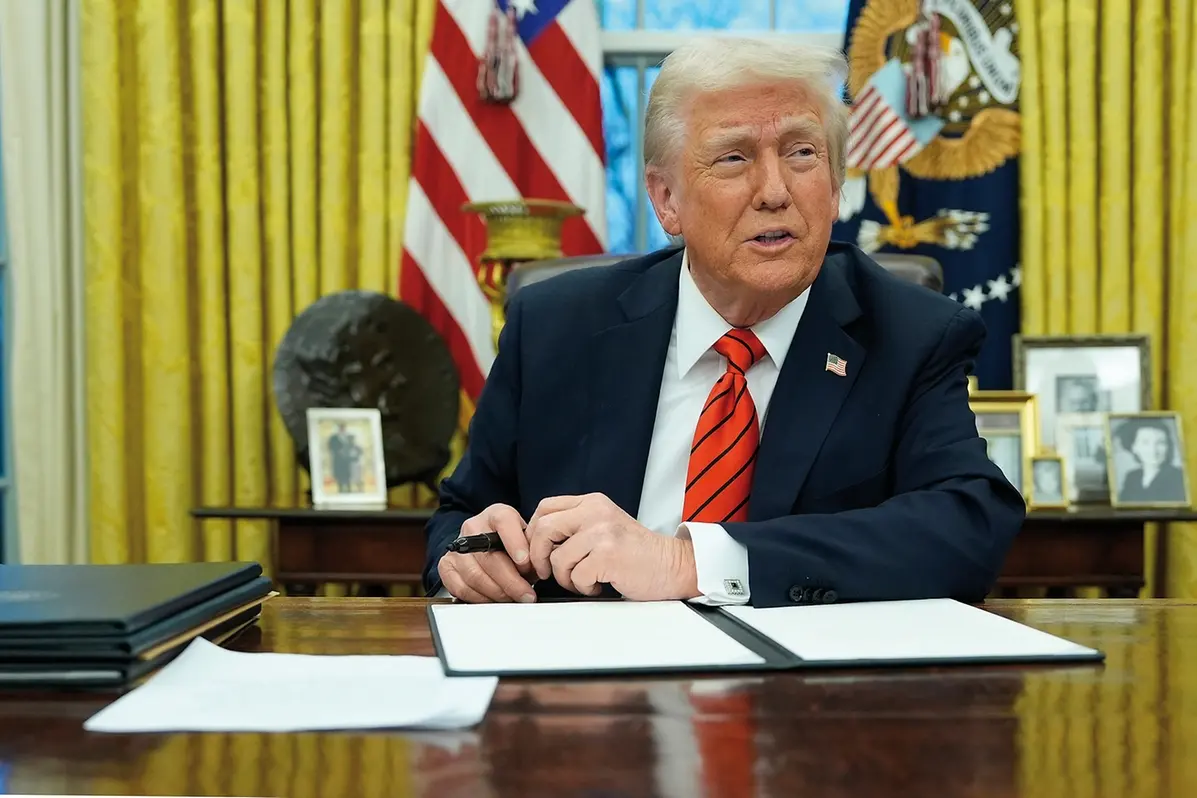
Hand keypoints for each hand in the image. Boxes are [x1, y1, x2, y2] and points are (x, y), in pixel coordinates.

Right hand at [438, 504, 536, 602]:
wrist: (486, 546)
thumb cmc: (512, 544)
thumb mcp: (527, 540)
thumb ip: (533, 550)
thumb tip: (540, 569)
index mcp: (496, 514)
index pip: (504, 521)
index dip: (515, 542)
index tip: (525, 562)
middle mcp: (474, 527)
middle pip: (489, 557)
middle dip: (511, 581)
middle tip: (526, 595)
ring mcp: (457, 545)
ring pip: (475, 575)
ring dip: (497, 593)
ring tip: (513, 599)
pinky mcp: (446, 565)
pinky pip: (462, 587)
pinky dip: (480, 598)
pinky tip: (494, 599)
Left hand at [525, 493, 698, 600]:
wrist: (672, 566)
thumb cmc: (637, 553)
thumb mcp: (604, 526)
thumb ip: (575, 526)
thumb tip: (536, 541)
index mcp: (592, 502)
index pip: (545, 508)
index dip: (533, 532)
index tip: (539, 551)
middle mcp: (596, 512)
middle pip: (544, 529)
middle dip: (539, 556)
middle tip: (548, 572)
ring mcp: (602, 532)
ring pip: (558, 558)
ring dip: (566, 578)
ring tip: (585, 580)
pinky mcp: (608, 555)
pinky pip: (576, 576)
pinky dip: (584, 588)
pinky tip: (599, 585)